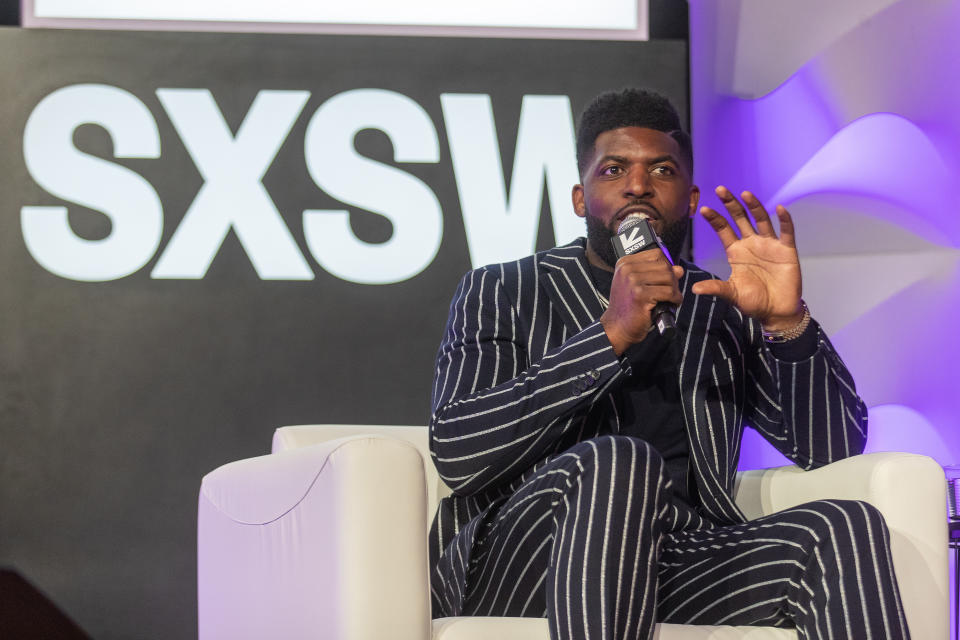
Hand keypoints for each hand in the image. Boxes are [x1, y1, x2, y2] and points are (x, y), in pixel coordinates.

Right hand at [600, 250, 684, 354]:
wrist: (617, 328)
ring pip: (669, 278)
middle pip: (664, 266)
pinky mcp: (640, 294)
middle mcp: (627, 269)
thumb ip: (657, 274)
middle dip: (673, 280)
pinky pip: (669, 292)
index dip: (667, 266)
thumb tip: (679, 269)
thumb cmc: (629, 307)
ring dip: (675, 290)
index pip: (656, 254)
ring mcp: (632, 281)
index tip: (667, 279)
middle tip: (671, 293)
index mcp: (625, 263)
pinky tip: (671, 304)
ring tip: (671, 299)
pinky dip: (675, 299)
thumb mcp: (639, 285)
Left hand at [691, 187, 802, 328]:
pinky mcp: (786, 250)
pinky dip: (784, 220)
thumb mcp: (732, 294)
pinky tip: (779, 209)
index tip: (703, 209)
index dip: (715, 219)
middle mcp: (751, 244)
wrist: (777, 311)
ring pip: (761, 220)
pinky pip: (786, 232)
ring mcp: (769, 245)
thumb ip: (716, 288)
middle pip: (740, 218)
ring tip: (745, 194)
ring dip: (754, 206)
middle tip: (720, 190)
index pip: (723, 230)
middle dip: (731, 204)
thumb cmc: (754, 302)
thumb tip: (694, 289)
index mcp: (736, 252)